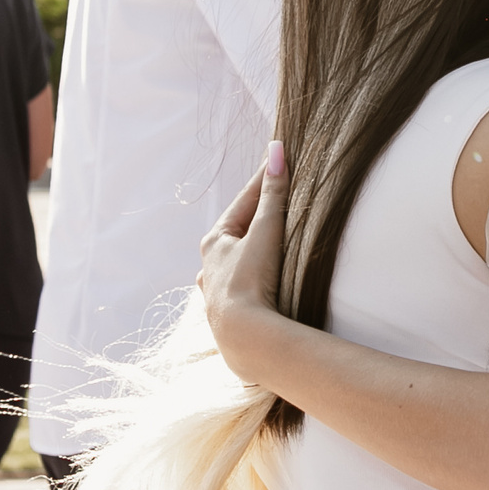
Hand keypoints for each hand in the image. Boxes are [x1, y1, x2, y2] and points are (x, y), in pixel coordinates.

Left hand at [198, 142, 292, 378]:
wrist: (245, 338)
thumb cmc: (251, 281)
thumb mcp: (264, 232)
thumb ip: (273, 194)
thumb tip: (275, 150)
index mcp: (214, 242)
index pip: (244, 202)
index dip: (264, 181)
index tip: (279, 160)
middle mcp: (209, 266)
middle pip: (238, 231)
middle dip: (257, 216)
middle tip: (278, 197)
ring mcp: (217, 292)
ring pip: (236, 262)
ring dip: (252, 250)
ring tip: (268, 243)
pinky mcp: (229, 315)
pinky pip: (241, 287)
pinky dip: (251, 278)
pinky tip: (256, 285)